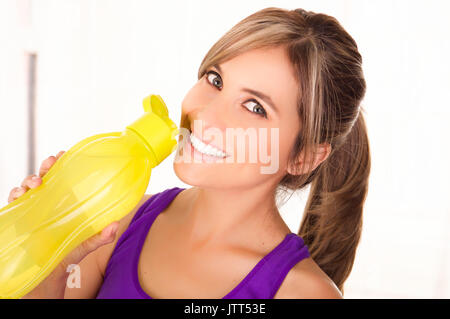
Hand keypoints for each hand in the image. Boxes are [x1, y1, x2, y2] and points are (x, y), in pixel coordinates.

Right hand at [7, 151, 118, 297]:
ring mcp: (30, 212)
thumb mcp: (83, 247)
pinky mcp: (17, 221)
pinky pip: (12, 204)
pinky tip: (19, 195)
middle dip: (45, 167)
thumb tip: (115, 225)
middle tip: (51, 161)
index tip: (65, 154)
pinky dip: (14, 196)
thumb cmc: (65, 258)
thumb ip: (98, 238)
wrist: (45, 280)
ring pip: (25, 188)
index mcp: (63, 205)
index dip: (61, 165)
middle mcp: (46, 205)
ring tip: (36, 183)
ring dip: (29, 180)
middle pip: (43, 179)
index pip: (61, 180)